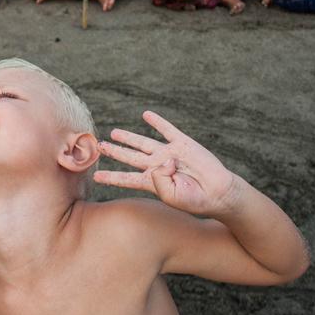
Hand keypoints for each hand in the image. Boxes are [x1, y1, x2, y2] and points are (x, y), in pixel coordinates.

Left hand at [94, 111, 238, 217]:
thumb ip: (159, 181)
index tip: (96, 176)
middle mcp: (158, 166)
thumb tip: (159, 161)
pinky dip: (157, 122)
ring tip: (114, 133)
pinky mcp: (183, 143)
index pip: (127, 178)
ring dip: (129, 137)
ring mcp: (169, 153)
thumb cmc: (194, 199)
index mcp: (153, 181)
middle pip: (131, 157)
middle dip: (115, 152)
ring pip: (144, 142)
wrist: (218, 192)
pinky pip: (167, 130)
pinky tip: (146, 115)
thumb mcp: (172, 196)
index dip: (112, 177)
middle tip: (100, 146)